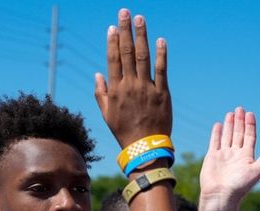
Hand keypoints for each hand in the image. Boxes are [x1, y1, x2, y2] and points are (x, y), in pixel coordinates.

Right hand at [94, 9, 171, 148]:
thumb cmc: (124, 131)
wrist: (144, 147)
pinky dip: (161, 54)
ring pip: (143, 57)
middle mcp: (130, 85)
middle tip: (125, 13)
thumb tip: (98, 74)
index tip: (113, 27)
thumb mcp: (107, 114)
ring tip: (141, 19)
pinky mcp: (162, 93)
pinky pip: (162, 70)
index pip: (113, 59)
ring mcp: (147, 88)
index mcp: (115, 90)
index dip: (112, 42)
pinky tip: (160, 40)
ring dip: (141, 36)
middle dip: (125, 31)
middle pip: (126, 52)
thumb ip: (101, 93)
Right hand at [200, 107, 259, 202]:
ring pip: (227, 136)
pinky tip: (219, 125)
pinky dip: (217, 133)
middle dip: (240, 121)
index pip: (250, 137)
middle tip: (240, 108)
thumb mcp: (257, 171)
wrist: (220, 196)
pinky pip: (215, 142)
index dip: (250, 125)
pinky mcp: (212, 157)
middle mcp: (236, 155)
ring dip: (230, 125)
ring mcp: (224, 155)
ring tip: (231, 113)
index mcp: (247, 157)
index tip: (250, 114)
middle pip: (239, 134)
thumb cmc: (240, 187)